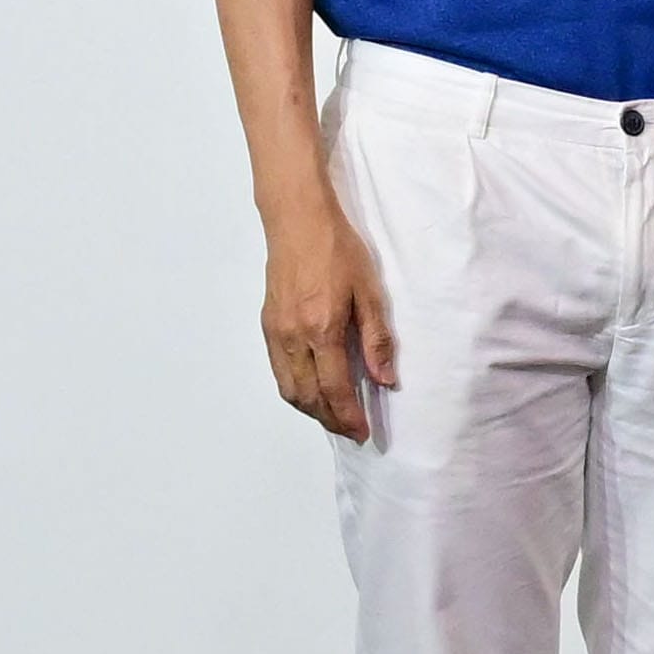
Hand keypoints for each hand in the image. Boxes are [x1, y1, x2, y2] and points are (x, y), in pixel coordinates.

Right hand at [257, 193, 397, 442]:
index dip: (349, 416)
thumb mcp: (370, 290)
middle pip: (309, 397)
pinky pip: (279, 371)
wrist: (298, 221)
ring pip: (289, 389)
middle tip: (351, 430)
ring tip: (334, 415)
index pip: (335, 388)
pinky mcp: (267, 325)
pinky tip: (311, 389)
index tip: (363, 432)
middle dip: (330, 420)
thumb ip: (377, 338)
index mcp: (322, 330)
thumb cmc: (338, 250)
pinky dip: (294, 390)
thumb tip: (386, 379)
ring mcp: (276, 333)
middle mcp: (294, 337)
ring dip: (311, 409)